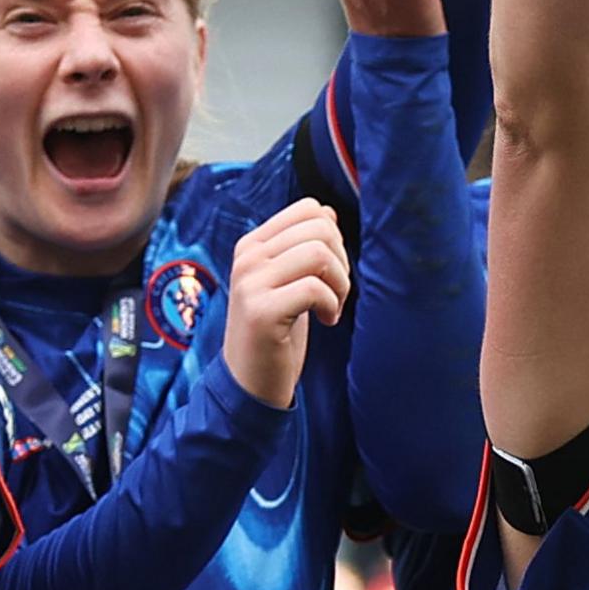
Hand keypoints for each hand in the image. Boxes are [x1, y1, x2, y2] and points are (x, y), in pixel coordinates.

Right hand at [221, 198, 350, 409]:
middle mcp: (247, 258)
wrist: (250, 381)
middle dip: (341, 260)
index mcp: (252, 245)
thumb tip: (327, 212)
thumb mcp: (289, 281)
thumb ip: (302, 246)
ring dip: (340, 284)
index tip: (329, 270)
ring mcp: (250, 283)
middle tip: (335, 292)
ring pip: (319, 254)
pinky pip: (315, 288)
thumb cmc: (276, 330)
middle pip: (320, 228)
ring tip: (332, 306)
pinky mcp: (261, 311)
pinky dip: (332, 305)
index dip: (334, 236)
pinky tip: (326, 321)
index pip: (309, 208)